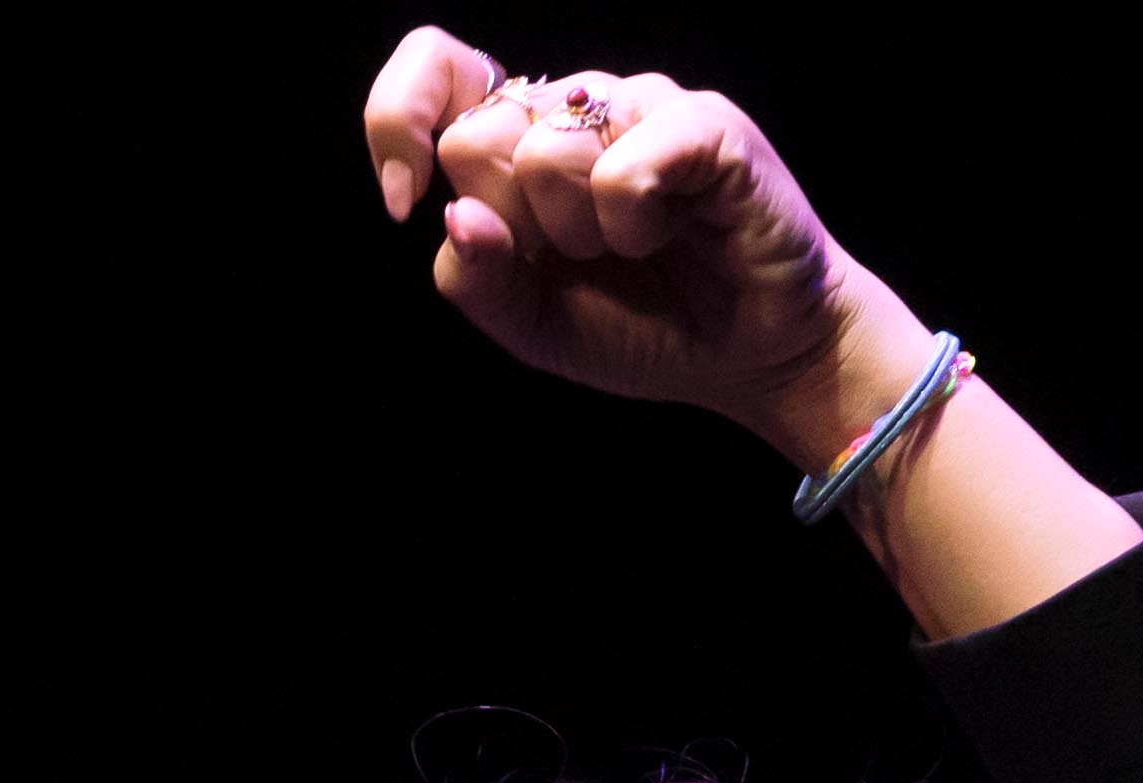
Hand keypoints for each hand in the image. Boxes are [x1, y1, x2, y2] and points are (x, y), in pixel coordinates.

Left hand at [360, 33, 919, 467]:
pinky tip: (672, 232)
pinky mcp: (701, 122)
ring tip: (634, 248)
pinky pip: (620, 169)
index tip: (402, 195)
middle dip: (512, 223)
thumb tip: (455, 216)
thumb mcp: (529, 322)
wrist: (745, 355)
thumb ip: (474, 277)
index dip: (397, 120)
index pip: (434, 67)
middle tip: (574, 254)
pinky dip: (633, 227)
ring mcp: (641, 104)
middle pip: (474, 135)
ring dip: (578, 235)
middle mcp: (576, 107)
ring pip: (544, 153)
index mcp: (521, 139)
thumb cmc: (641, 325)